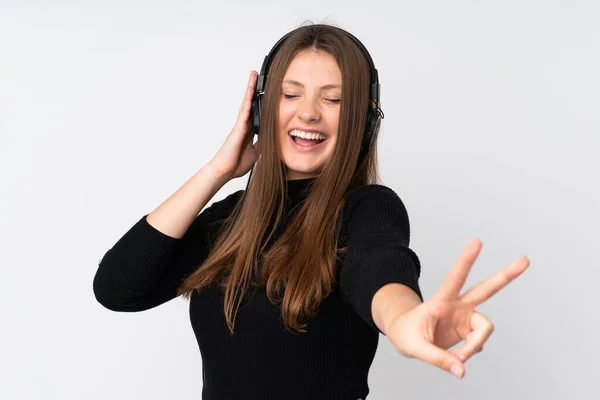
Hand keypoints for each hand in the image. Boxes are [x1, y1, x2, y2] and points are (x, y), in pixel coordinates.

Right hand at [208, 71, 258, 179]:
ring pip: (247, 103)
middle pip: (251, 103)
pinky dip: (247, 100)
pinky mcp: (238, 127)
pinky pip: (244, 111)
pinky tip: (251, 91)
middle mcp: (245, 125)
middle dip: (255, 90)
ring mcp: (241, 125)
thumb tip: (274, 140)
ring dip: (250, 89)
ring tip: (254, 75)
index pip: (258, 112)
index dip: (262, 101)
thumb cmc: (237, 163)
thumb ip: (263, 143)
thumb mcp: (257, 152)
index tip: (267, 91)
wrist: (225, 170)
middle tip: (259, 75)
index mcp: (250, 130)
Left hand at [386, 238, 529, 377]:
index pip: (455, 277)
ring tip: (459, 358)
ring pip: (485, 328)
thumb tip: (462, 371)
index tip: (477, 241)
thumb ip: (438, 359)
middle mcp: (458, 305)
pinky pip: (478, 344)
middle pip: (486, 289)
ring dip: (475, 345)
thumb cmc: (406, 335)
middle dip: (506, 276)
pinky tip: (455, 356)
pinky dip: (468, 353)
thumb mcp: (415, 347)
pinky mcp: (469, 330)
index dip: (466, 260)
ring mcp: (466, 317)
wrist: (404, 336)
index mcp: (441, 300)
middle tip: (525, 260)